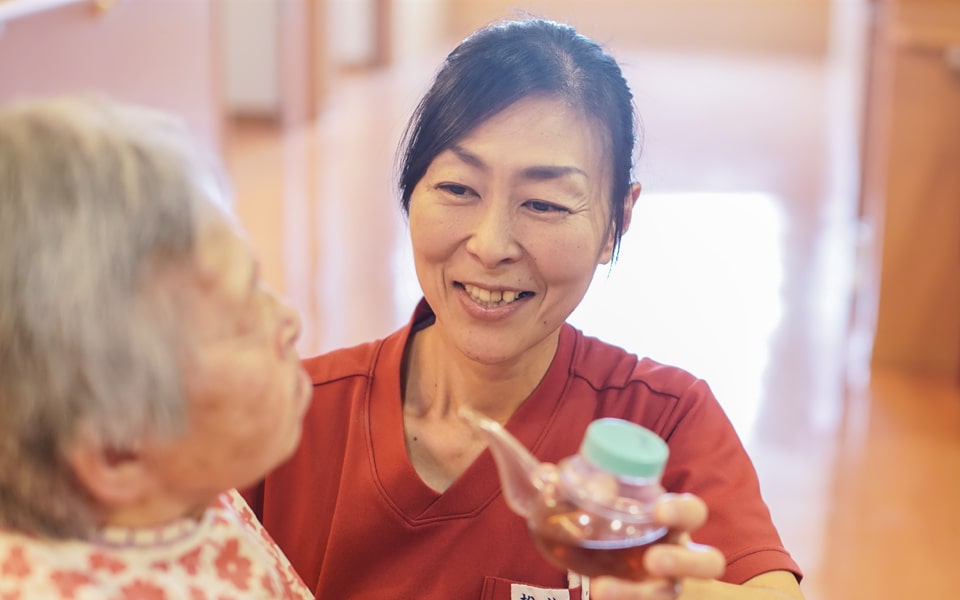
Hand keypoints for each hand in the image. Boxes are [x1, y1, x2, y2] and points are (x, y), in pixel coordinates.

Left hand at [590, 493, 724, 598]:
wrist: (591, 553)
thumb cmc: (606, 518)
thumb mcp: (601, 501)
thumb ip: (600, 490)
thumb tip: (601, 485)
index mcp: (673, 521)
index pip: (693, 512)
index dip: (682, 511)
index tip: (658, 512)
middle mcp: (678, 553)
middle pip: (708, 562)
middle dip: (684, 562)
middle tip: (652, 560)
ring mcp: (665, 583)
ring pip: (669, 593)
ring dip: (638, 594)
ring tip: (602, 589)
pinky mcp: (648, 597)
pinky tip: (598, 594)